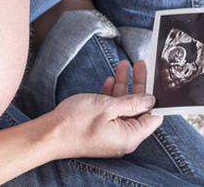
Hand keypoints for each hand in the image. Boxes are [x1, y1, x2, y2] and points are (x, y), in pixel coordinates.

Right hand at [45, 60, 163, 158]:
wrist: (48, 135)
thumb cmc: (75, 123)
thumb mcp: (107, 107)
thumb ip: (132, 103)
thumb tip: (150, 100)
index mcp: (129, 137)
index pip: (152, 117)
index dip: (155, 98)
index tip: (155, 79)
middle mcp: (122, 138)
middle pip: (137, 108)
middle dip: (138, 85)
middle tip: (139, 65)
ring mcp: (109, 133)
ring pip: (122, 107)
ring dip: (122, 86)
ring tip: (123, 65)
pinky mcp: (98, 129)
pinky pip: (110, 111)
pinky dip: (111, 96)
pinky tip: (109, 81)